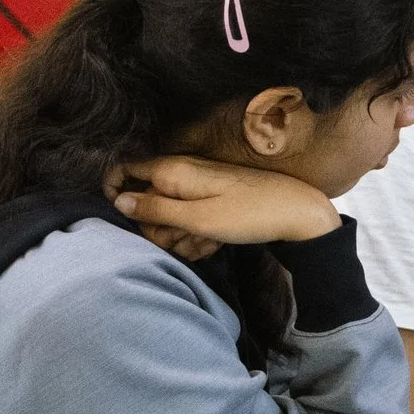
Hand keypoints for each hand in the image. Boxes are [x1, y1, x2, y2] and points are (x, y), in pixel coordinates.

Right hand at [105, 156, 339, 256]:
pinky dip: (199, 234)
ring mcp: (198, 188)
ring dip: (182, 236)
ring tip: (207, 241)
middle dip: (158, 228)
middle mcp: (182, 174)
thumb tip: (118, 201)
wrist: (297, 213)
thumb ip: (155, 209)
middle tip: (183, 238)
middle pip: (145, 202)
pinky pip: (191, 220)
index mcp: (172, 170)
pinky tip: (217, 242)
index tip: (129, 222)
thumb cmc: (248, 214)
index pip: (124, 170)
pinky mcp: (211, 202)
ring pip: (169, 217)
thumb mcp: (197, 218)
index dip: (117, 194)